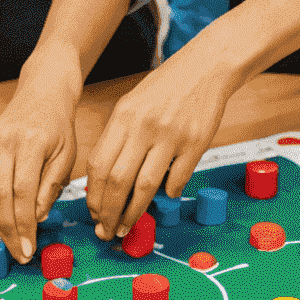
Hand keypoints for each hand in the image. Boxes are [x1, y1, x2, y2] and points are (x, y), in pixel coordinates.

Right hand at [0, 68, 80, 262]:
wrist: (43, 92)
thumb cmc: (59, 124)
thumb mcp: (66, 155)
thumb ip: (50, 187)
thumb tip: (37, 218)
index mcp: (30, 142)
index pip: (22, 192)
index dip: (24, 225)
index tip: (29, 248)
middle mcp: (4, 141)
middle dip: (8, 230)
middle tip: (18, 253)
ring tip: (11, 240)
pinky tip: (2, 216)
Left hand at [84, 45, 234, 242]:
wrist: (205, 68)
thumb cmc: (165, 89)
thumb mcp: (132, 105)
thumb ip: (119, 138)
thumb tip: (105, 182)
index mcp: (122, 116)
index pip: (98, 165)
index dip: (93, 195)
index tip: (94, 214)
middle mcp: (142, 127)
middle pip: (117, 181)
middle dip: (108, 213)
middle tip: (107, 231)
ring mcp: (170, 136)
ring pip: (144, 186)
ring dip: (133, 213)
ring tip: (127, 227)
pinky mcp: (195, 143)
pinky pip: (177, 179)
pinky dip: (168, 194)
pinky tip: (164, 197)